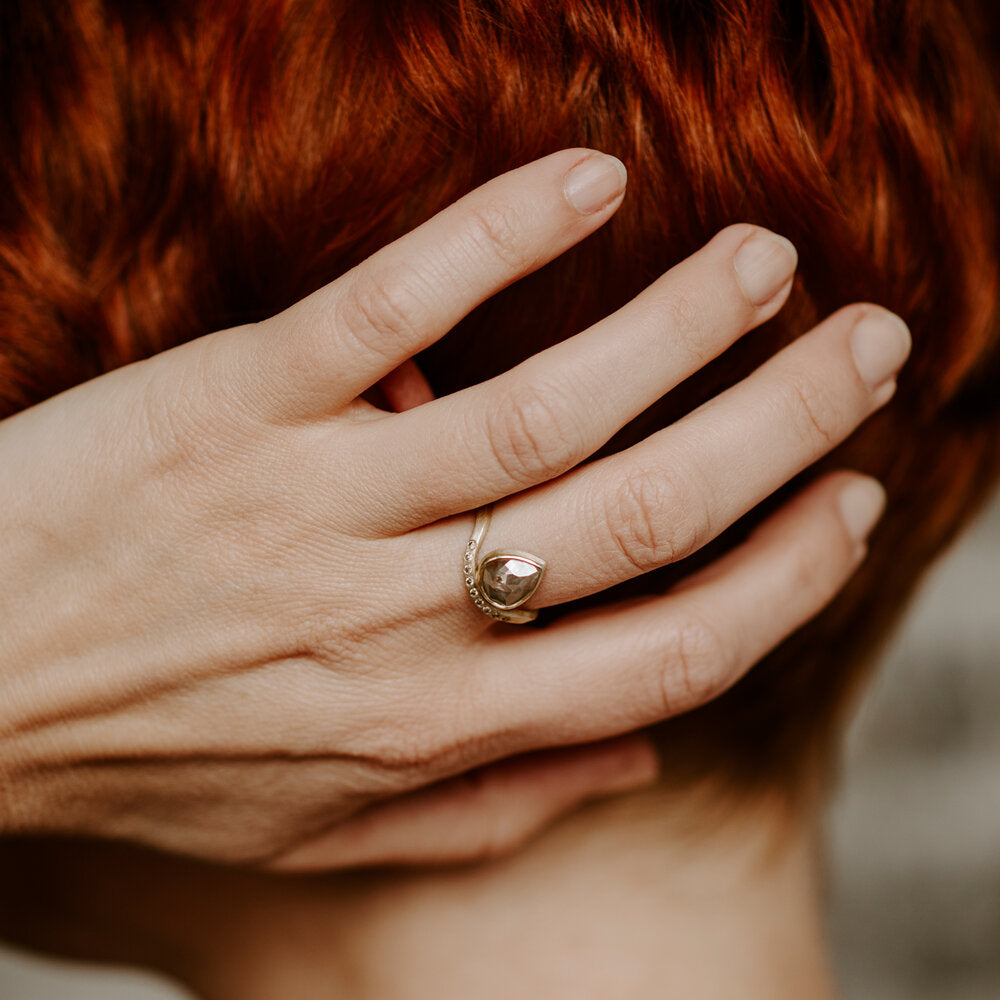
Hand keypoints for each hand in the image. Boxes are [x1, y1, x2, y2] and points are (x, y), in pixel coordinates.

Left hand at [0, 149, 906, 869]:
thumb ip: (497, 804)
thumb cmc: (152, 761)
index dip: (787, 575)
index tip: (850, 500)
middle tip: (868, 347)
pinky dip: (499, 235)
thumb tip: (648, 757)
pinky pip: (389, 302)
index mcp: (437, 723)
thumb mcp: (327, 832)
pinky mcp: (232, 399)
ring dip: (678, 323)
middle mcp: (400, 615)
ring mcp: (317, 498)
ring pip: (543, 406)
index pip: (671, 652)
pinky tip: (591, 180)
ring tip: (767, 259)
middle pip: (642, 515)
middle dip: (783, 427)